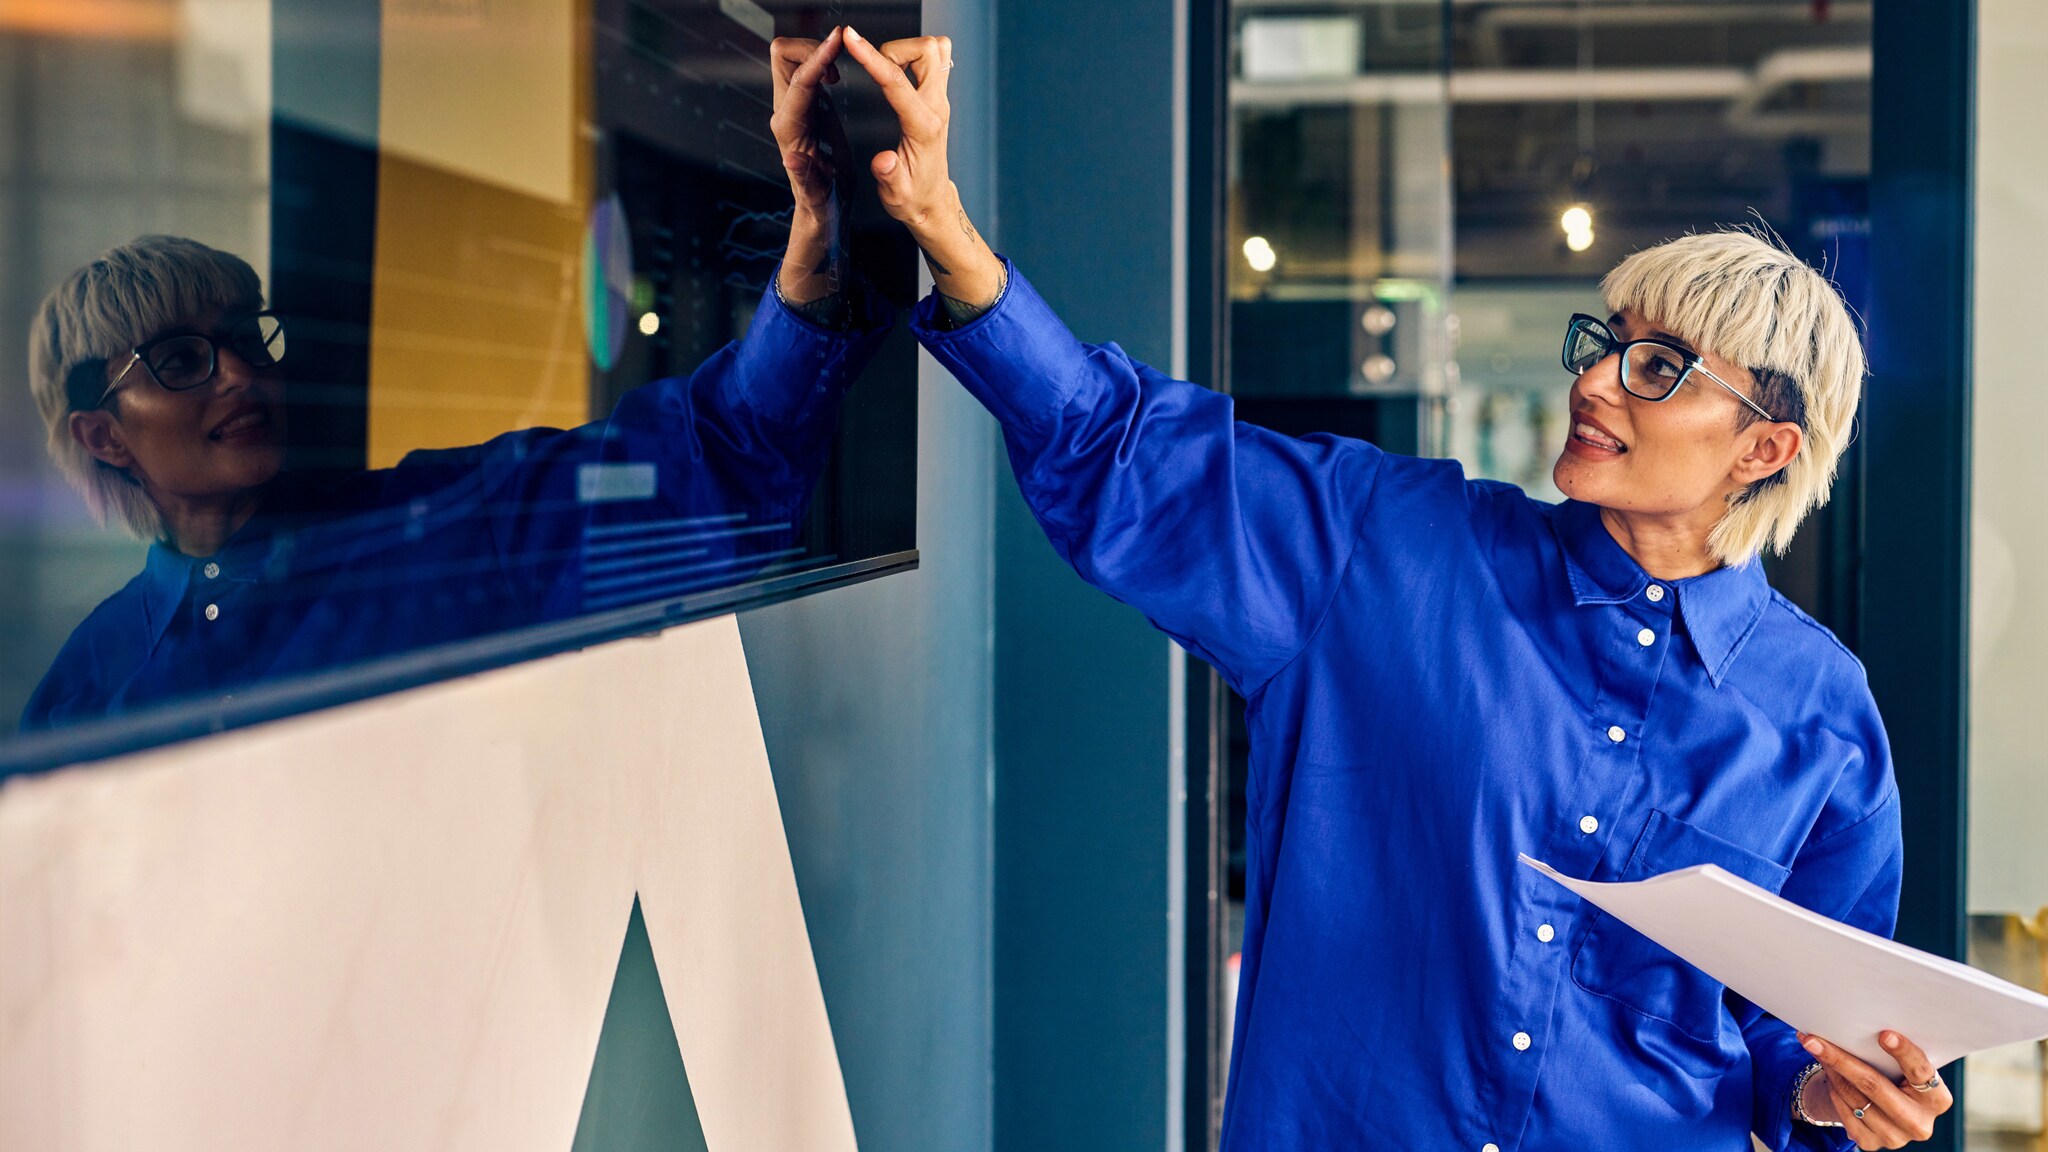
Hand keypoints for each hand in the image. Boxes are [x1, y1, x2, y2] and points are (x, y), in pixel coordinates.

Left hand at [769, 28, 849, 302]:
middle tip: (840, 56)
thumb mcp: (819, 197)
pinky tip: (836, 76)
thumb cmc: (823, 206)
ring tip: (839, 69)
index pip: (801, 81)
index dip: (819, 56)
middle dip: (811, 46)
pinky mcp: (803, 105)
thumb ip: (805, 177)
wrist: (821, 209)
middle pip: (783, 56)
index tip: (839, 39)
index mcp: (790, 131)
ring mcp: (792, 107)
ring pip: (791, 58)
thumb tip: (789, 157)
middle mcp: (785, 113)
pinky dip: (820, 61)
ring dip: (815, 52)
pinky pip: (805, 69)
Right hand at [839, 27, 1003, 307]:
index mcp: (923, 127)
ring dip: (906, 49)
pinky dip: (913, 55)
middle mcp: (936, 108)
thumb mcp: (895, 196)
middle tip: (872, 66)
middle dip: (895, 48)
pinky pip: (934, 59)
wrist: (932, 202)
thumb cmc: (911, 198)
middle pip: (928, 52)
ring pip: (936, 50)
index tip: (850, 39)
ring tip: (884, 68)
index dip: (871, 58)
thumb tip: (883, 161)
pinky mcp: (937, 97)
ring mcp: (939, 100)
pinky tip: (895, 71)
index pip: (897, 83)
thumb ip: (889, 176)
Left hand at [1796, 1030, 1953, 1148]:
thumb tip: (1854, 1026)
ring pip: (1854, 1098)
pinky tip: (1829, 1075)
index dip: (1903, 1053)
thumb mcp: (1904, 1069)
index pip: (1921, 1072)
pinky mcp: (1871, 1144)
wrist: (1885, 1109)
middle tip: (1813, 1040)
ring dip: (1832, 1072)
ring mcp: (1896, 1138)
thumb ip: (1893, 1055)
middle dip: (1841, 1059)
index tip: (1884, 1034)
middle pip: (1875, 1085)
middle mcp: (1919, 1123)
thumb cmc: (1897, 1077)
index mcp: (1937, 1099)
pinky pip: (1844, 1113)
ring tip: (1816, 1049)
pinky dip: (1833, 1090)